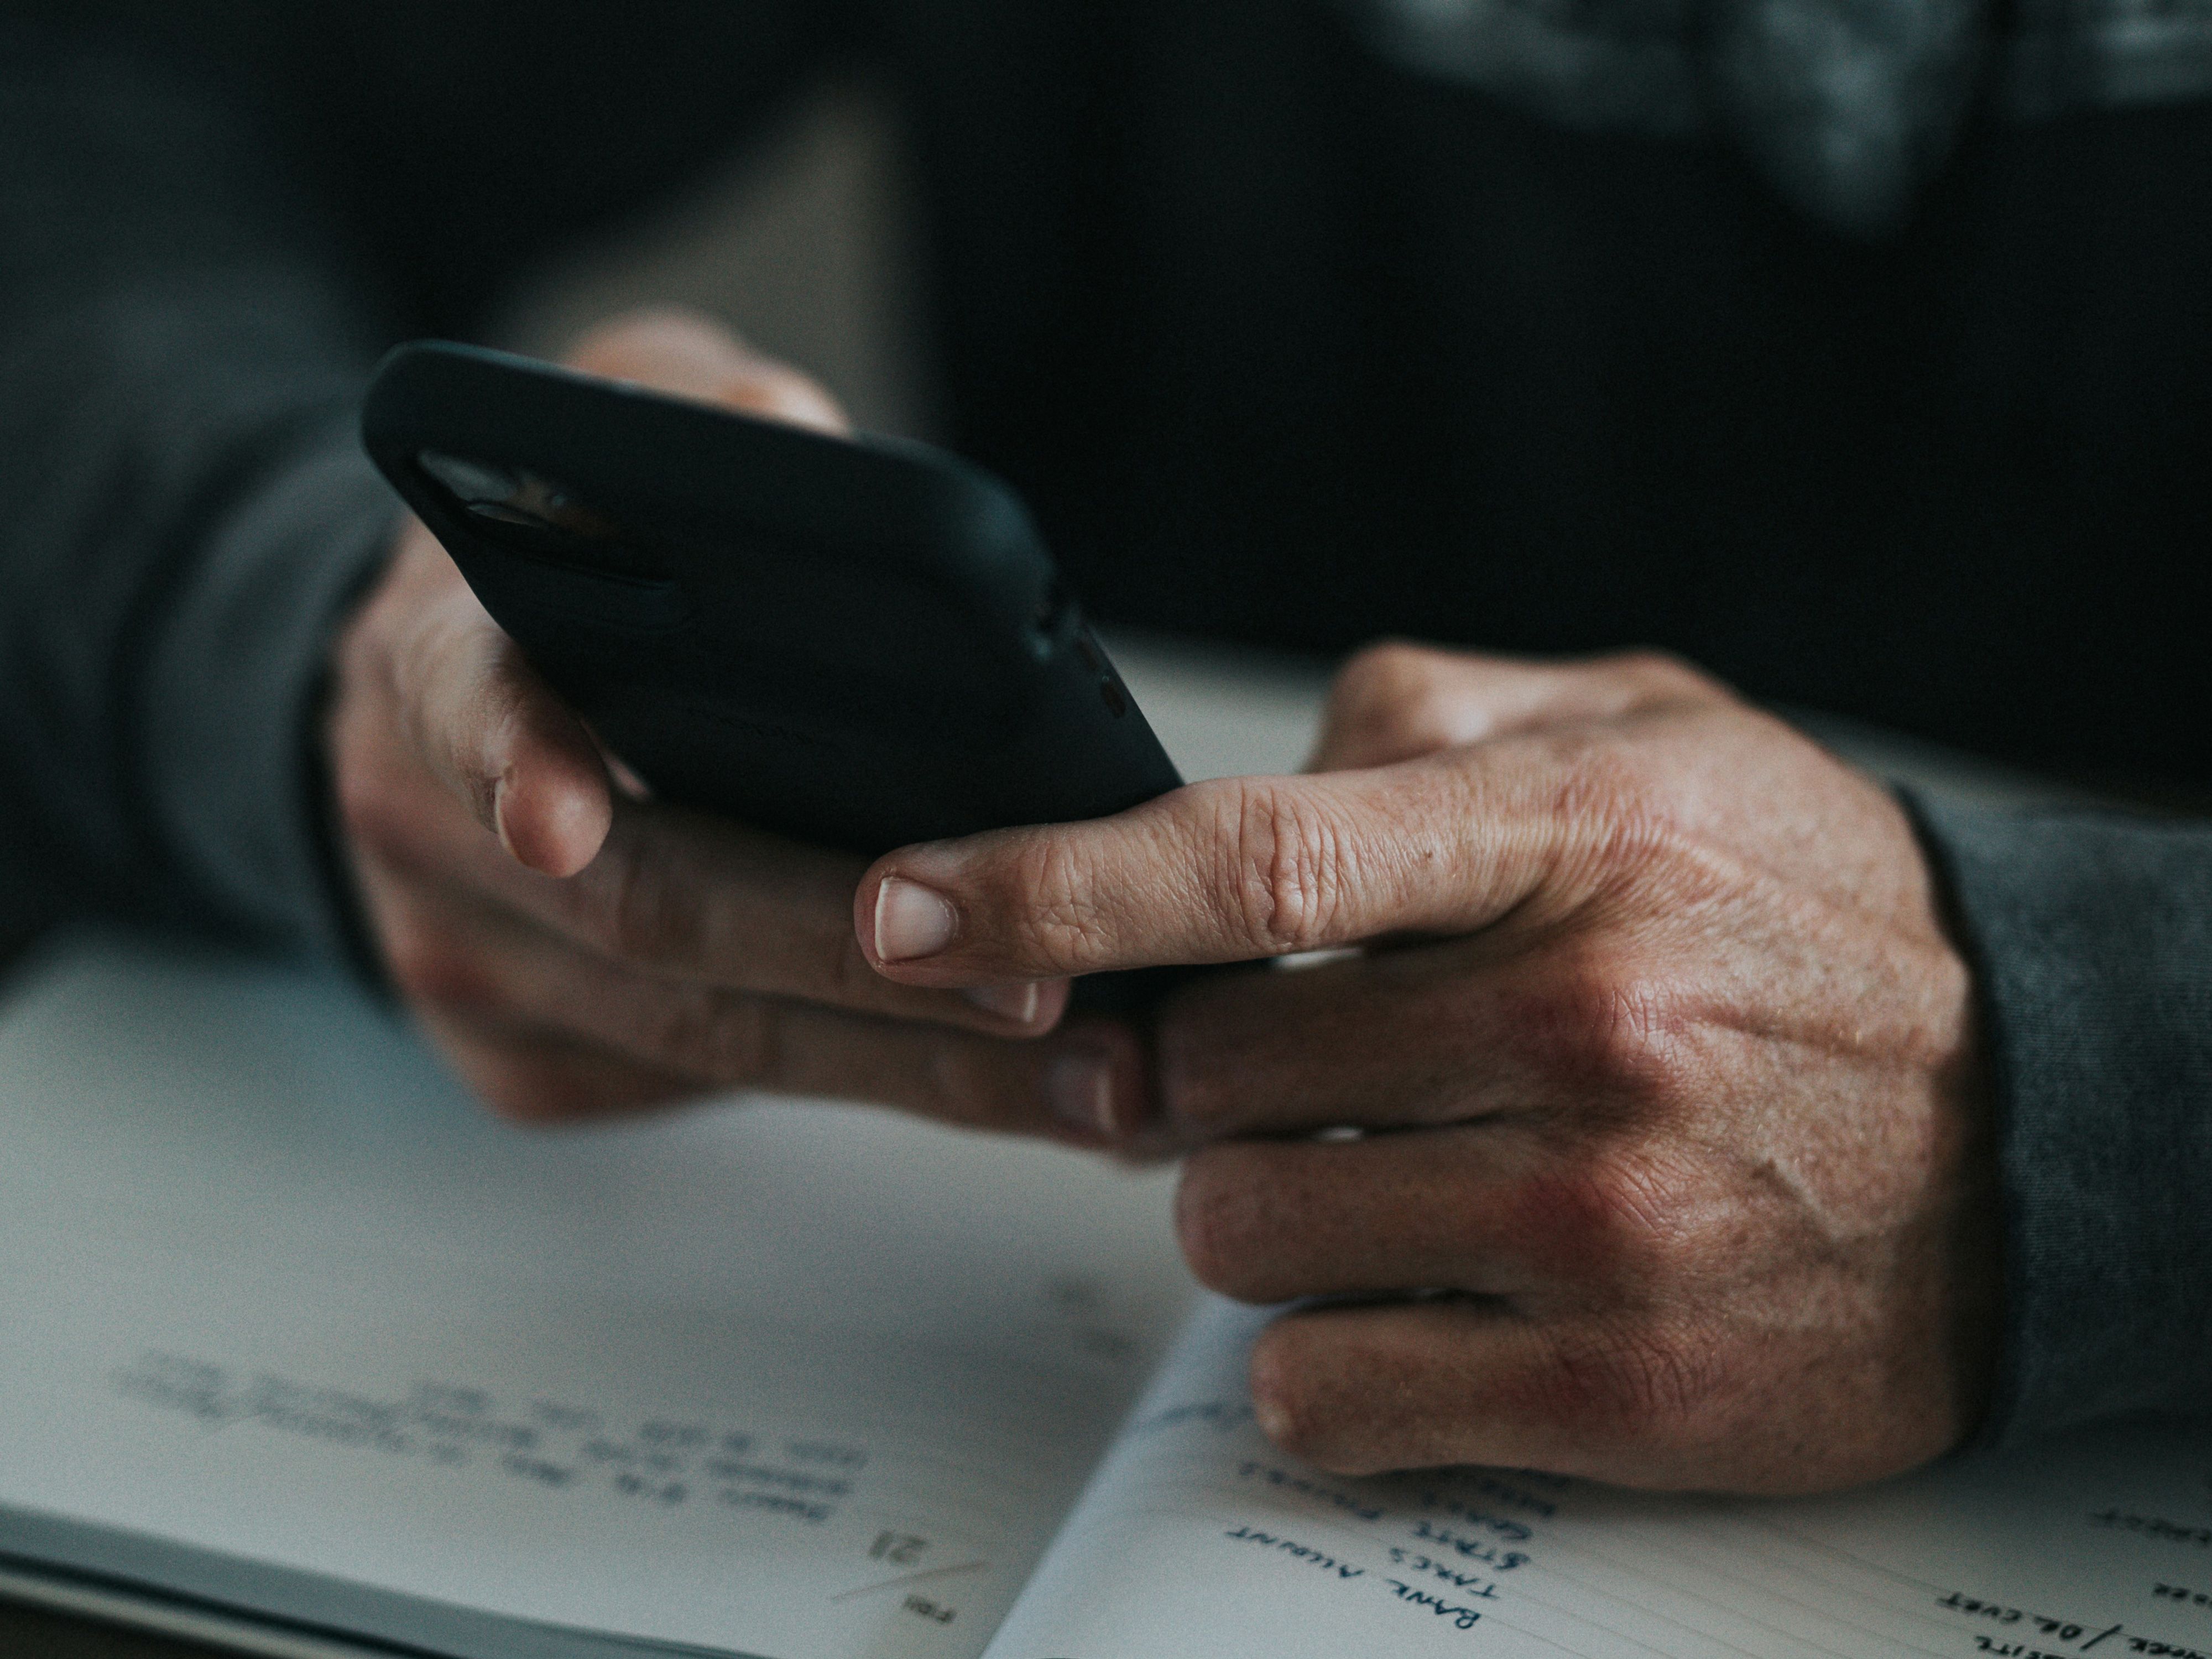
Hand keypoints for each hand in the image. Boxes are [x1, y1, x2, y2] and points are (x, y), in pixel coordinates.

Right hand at [329, 309, 1144, 1130]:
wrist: (450, 698)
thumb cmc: (569, 551)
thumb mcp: (616, 427)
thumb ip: (698, 413)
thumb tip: (806, 446)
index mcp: (434, 657)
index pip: (457, 701)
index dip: (512, 757)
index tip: (563, 820)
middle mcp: (420, 828)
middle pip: (644, 912)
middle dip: (850, 957)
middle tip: (1038, 988)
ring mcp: (467, 963)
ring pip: (699, 1036)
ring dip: (905, 1063)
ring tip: (1089, 1070)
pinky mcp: (525, 1061)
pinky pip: (706, 1088)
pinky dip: (868, 1082)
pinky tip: (1005, 1076)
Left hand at [856, 643, 1998, 1492]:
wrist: (2045, 1123)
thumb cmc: (1810, 915)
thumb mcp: (1657, 732)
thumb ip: (1432, 718)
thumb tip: (1238, 773)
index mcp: (1579, 836)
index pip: (1254, 858)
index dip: (1049, 883)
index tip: (910, 906)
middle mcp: (1586, 1022)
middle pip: (1207, 1072)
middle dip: (1196, 1075)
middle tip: (1294, 1064)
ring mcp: (1601, 1220)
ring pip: (1239, 1235)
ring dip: (1260, 1208)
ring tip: (1387, 1171)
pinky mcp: (1619, 1388)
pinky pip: (1322, 1388)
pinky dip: (1320, 1350)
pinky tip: (1415, 1292)